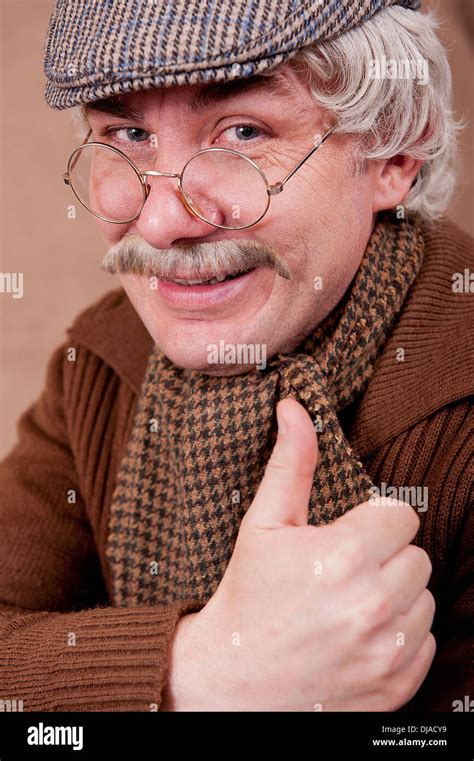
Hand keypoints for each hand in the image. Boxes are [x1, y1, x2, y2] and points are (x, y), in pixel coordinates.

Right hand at [162, 398, 434, 710]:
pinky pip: (426, 641)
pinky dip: (401, 637)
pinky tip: (360, 636)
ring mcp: (387, 651)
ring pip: (425, 598)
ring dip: (397, 596)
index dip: (371, 522)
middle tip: (343, 571)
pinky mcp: (395, 685)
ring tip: (350, 603)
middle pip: (417, 556)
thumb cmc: (247, 595)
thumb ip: (291, 464)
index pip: (400, 515)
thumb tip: (295, 407)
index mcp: (343, 556)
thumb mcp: (263, 524)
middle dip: (385, 557)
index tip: (345, 536)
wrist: (231, 683)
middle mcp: (374, 605)